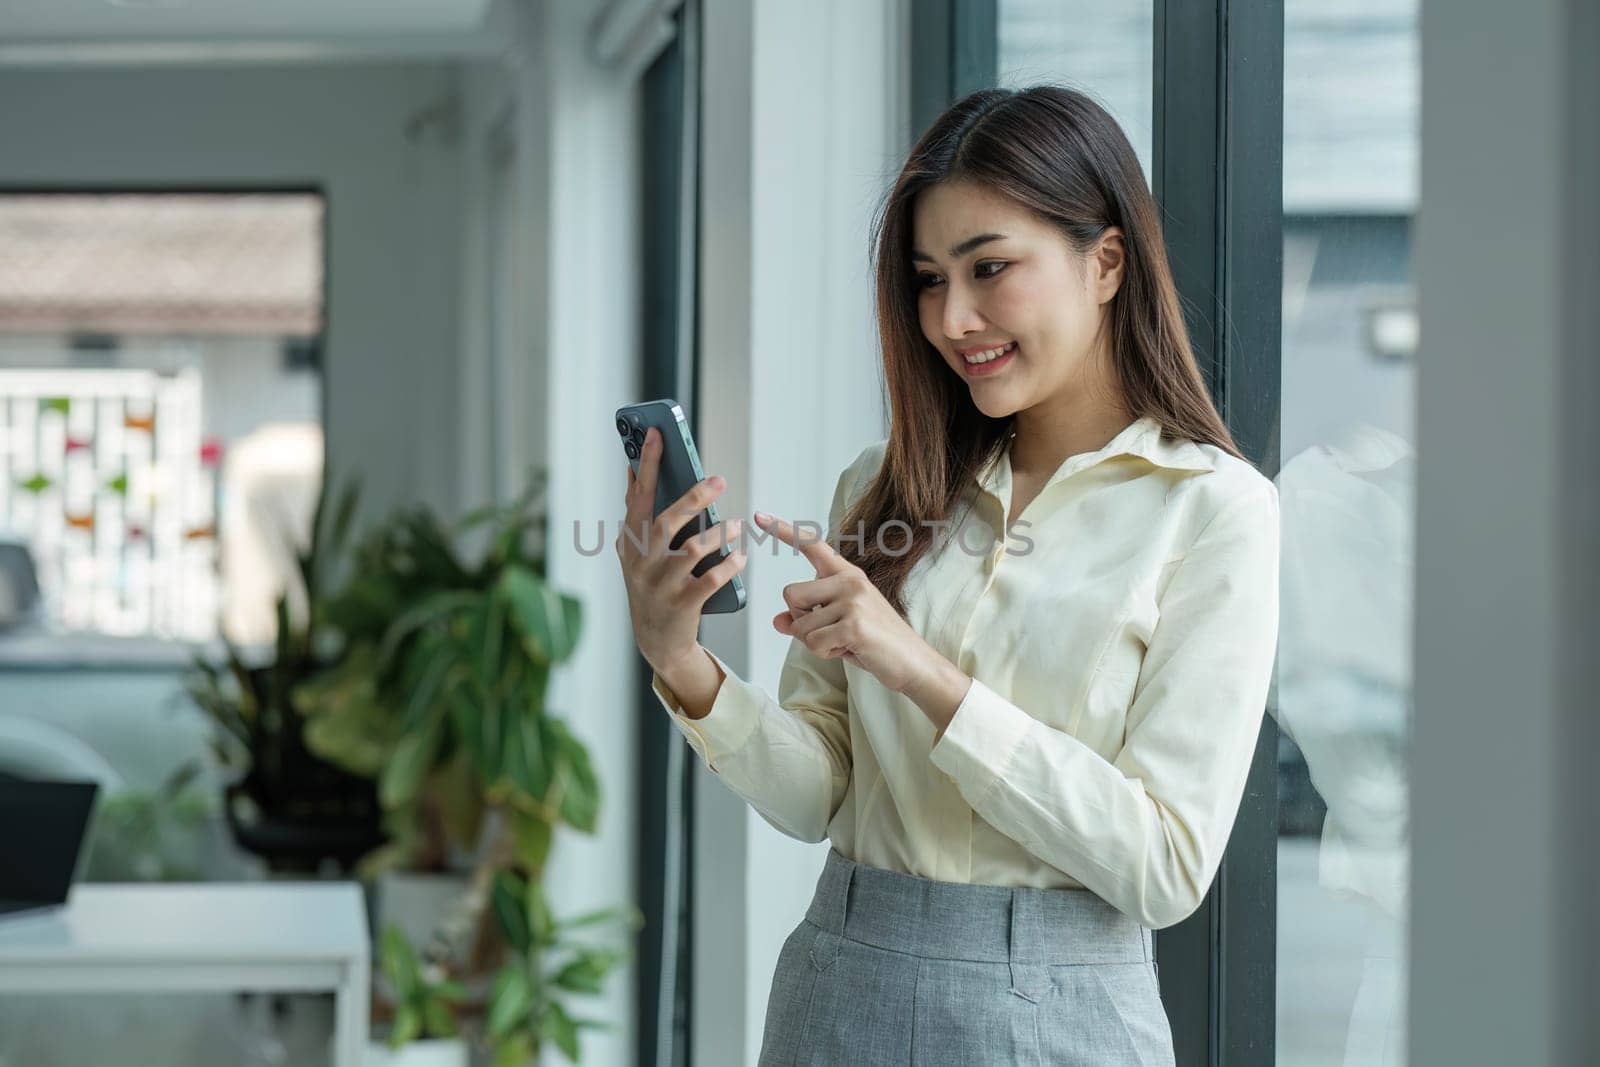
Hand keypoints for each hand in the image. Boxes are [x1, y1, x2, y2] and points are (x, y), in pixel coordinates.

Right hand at [615, 426, 748, 674]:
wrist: (657, 639)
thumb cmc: (653, 582)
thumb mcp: (637, 550)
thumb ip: (638, 512)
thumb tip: (632, 467)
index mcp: (631, 541)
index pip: (638, 495)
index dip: (647, 463)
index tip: (656, 432)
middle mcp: (642, 561)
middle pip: (667, 522)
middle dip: (694, 498)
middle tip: (719, 480)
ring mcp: (661, 584)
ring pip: (692, 551)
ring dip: (719, 534)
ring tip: (736, 524)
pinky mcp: (682, 604)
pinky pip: (711, 579)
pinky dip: (729, 565)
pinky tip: (741, 556)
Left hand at [752, 510, 939, 694]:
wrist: (912, 662)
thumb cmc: (876, 642)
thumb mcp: (837, 627)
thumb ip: (807, 619)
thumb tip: (777, 621)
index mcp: (847, 574)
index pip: (812, 545)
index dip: (784, 531)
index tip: (759, 516)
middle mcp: (849, 581)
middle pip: (791, 594)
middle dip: (800, 620)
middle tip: (828, 632)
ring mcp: (852, 601)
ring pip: (799, 624)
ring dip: (815, 642)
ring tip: (844, 642)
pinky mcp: (853, 624)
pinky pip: (813, 642)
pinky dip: (825, 653)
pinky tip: (848, 649)